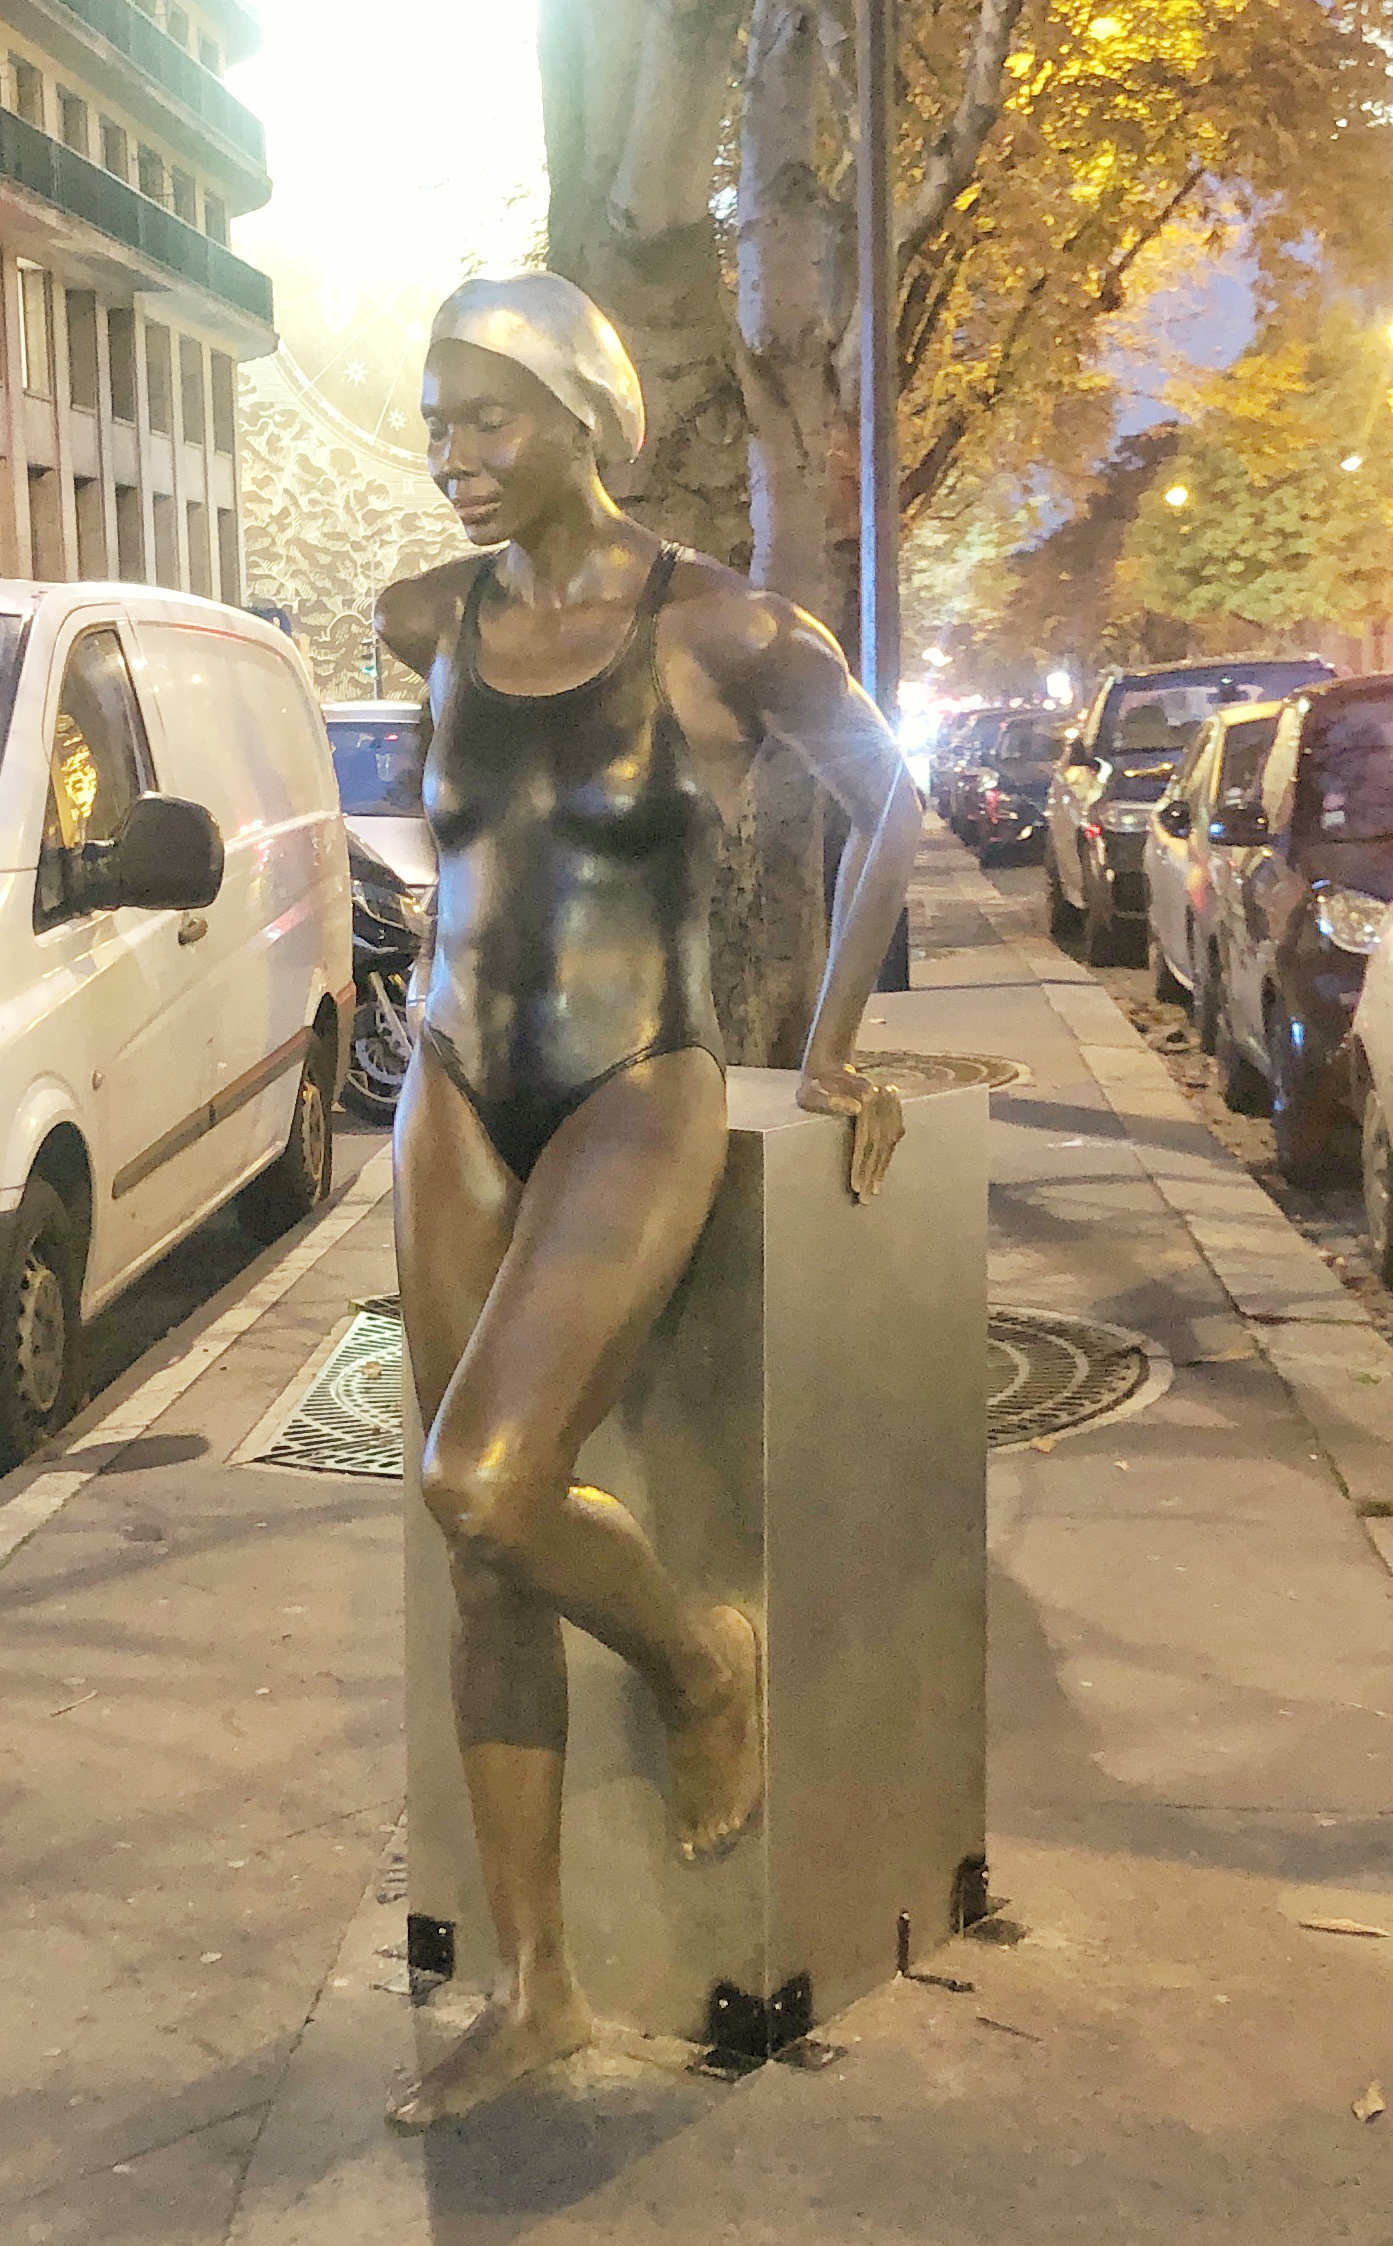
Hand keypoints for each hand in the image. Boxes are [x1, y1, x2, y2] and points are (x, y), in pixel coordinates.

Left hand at [797, 1063, 904, 1201]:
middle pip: (879, 1142)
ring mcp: (887, 1102)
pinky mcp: (890, 1105)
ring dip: (882, 1166)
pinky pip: (894, 1133)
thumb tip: (856, 1109)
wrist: (829, 1062)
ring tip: (876, 1189)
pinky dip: (889, 1153)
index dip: (862, 1164)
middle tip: (866, 1197)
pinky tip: (884, 1169)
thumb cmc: (814, 1083)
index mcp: (863, 1097)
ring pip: (889, 1140)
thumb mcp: (810, 1090)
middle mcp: (880, 1099)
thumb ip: (827, 1100)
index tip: (857, 1186)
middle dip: (872, 1172)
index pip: (866, 1138)